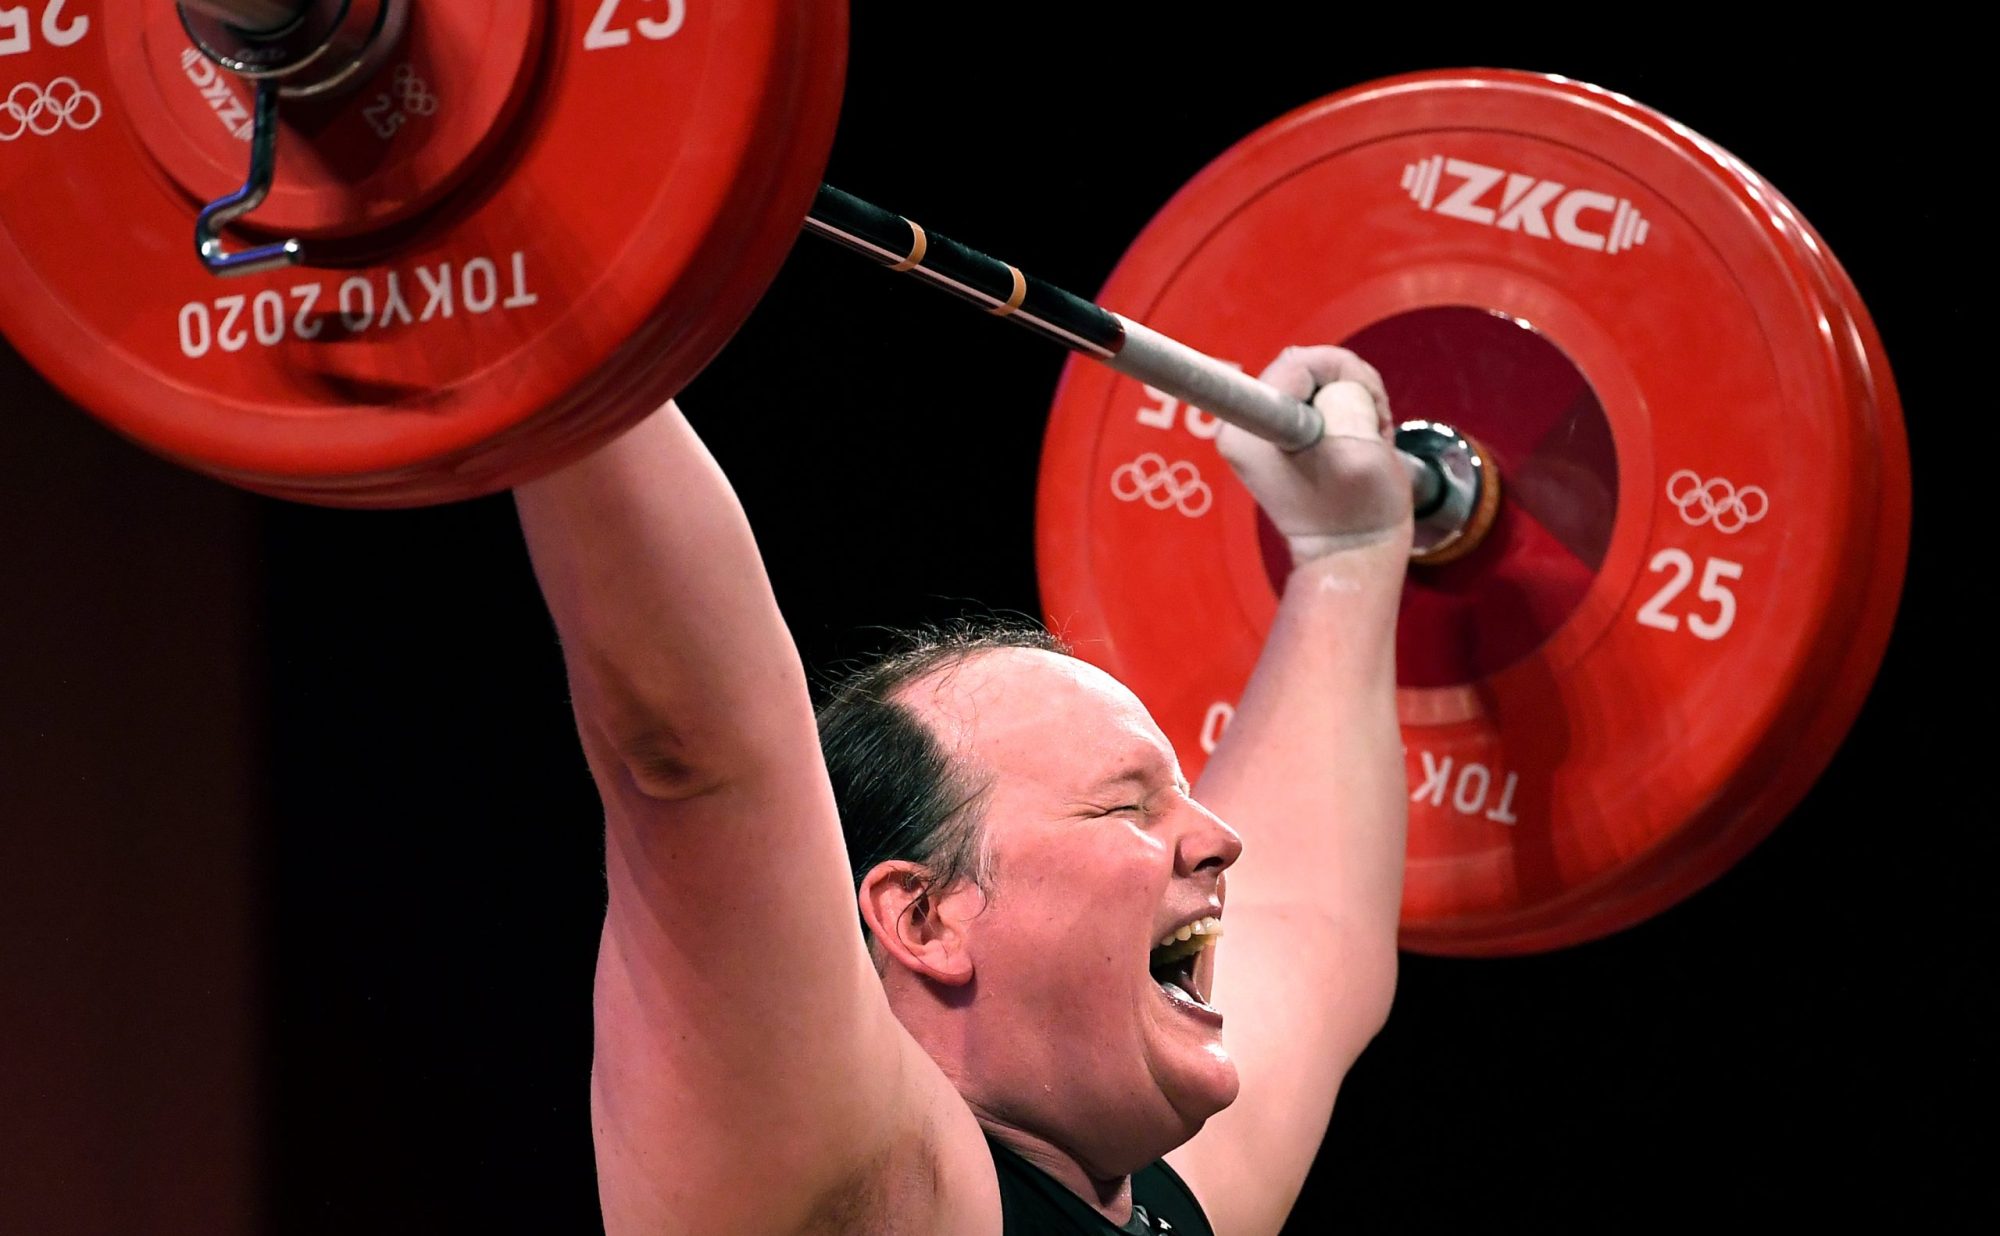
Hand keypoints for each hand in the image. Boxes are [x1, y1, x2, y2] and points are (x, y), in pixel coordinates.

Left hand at [1216, 346, 1412, 562]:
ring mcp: (1262, 428)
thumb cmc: (1358, 511)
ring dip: (1355, 402)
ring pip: (1319, 379)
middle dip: (1352, 388)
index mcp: (1249, 428)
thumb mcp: (1360, 448)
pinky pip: (1320, 397)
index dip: (1342, 373)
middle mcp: (1244, 423)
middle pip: (1308, 367)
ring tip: (1370, 441)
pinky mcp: (1281, 433)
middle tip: (1375, 429)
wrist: (1352, 553)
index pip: (1299, 363)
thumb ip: (1344, 396)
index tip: (1361, 407)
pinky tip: (1360, 440)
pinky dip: (1349, 412)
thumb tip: (1338, 382)